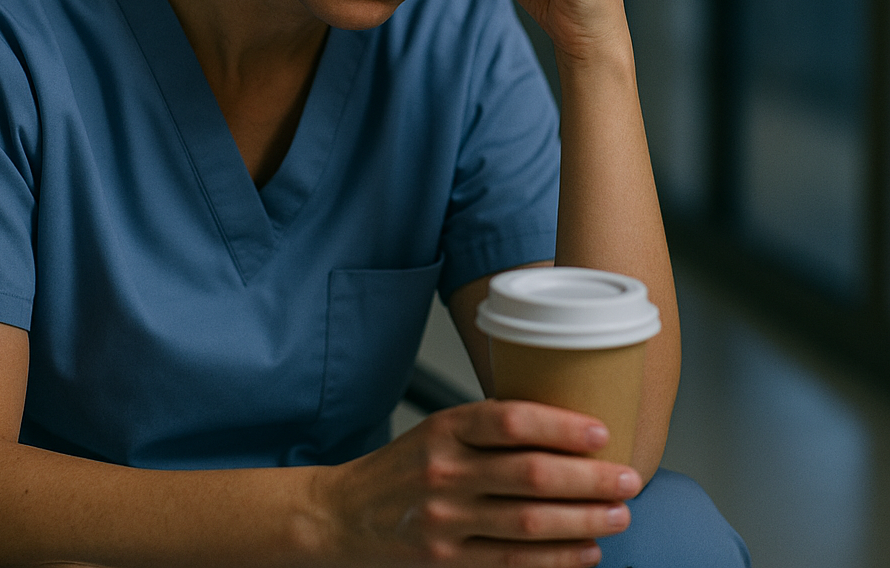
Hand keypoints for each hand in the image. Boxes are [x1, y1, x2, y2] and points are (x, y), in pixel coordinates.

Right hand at [318, 399, 640, 566]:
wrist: (344, 516)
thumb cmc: (402, 467)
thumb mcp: (437, 430)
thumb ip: (487, 429)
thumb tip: (563, 428)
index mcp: (444, 429)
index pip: (508, 419)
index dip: (560, 424)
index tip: (601, 430)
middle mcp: (444, 471)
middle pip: (529, 473)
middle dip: (588, 478)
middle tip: (627, 478)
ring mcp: (445, 521)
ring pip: (528, 523)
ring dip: (583, 520)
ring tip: (619, 515)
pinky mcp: (447, 563)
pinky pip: (512, 563)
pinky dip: (556, 560)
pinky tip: (586, 551)